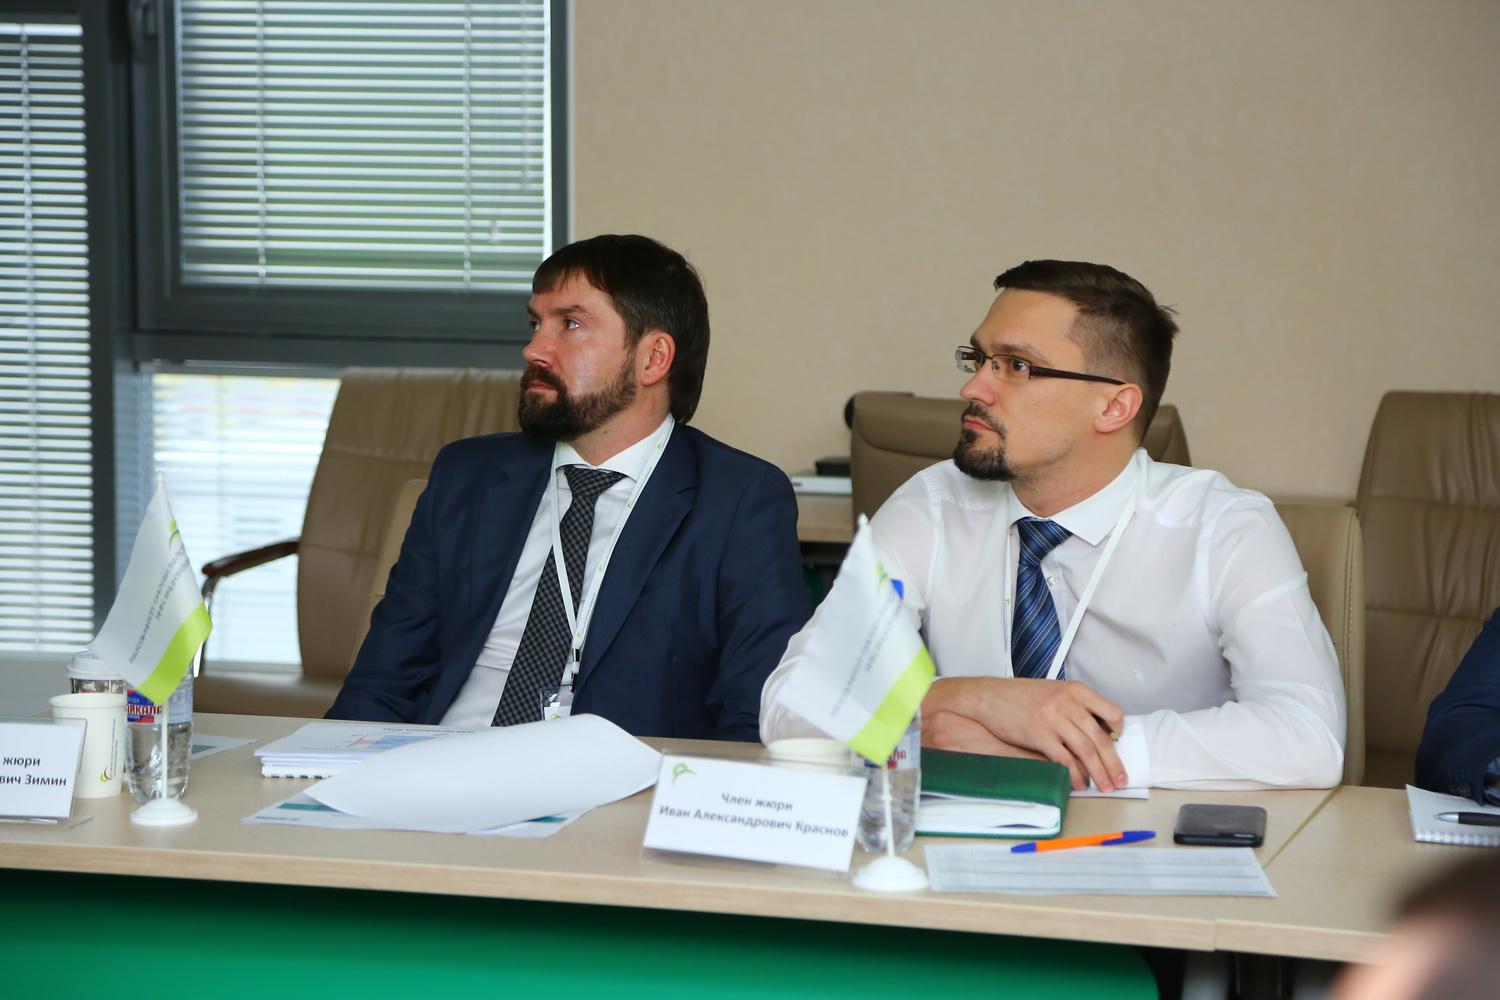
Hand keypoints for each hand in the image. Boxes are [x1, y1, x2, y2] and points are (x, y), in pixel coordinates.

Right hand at [923, 677, 1127, 791]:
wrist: (988, 696)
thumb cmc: (1019, 695)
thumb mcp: (1052, 690)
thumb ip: (1074, 705)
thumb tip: (1094, 731)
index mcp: (1075, 690)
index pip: (1111, 711)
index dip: (1118, 730)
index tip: (1118, 743)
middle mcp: (1067, 702)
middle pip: (1100, 737)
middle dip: (1113, 762)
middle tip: (1121, 779)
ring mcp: (1053, 718)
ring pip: (1086, 750)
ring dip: (1098, 772)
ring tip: (1105, 786)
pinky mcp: (1038, 734)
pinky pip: (1064, 758)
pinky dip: (1074, 774)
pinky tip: (1078, 784)